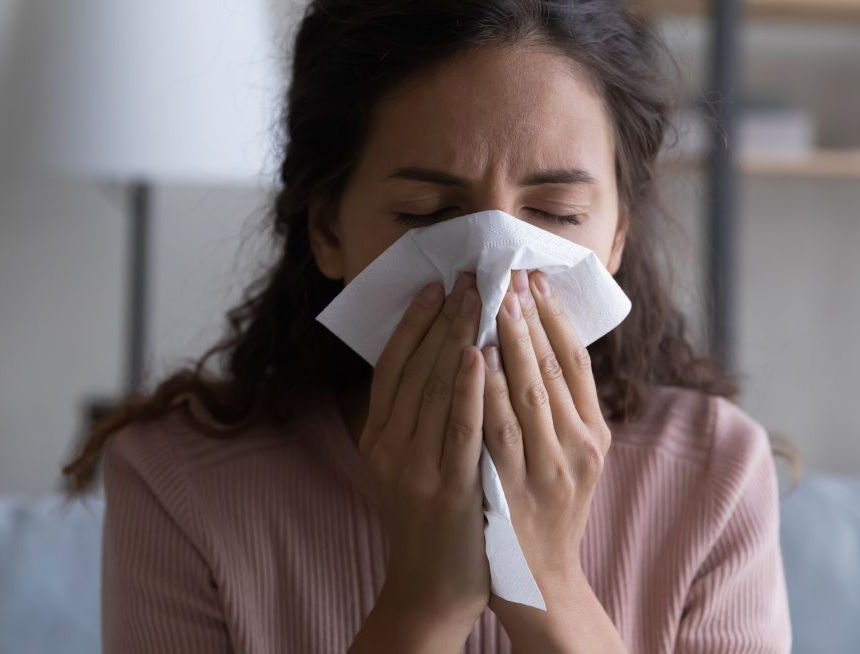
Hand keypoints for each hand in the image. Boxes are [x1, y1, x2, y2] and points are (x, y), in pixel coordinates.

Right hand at [357, 272, 489, 627]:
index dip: (414, 321)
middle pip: (415, 367)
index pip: (392, 364)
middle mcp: (388, 445)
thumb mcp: (409, 459)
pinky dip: (469, 387)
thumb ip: (417, 413)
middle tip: (469, 276)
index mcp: (377, 434)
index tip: (437, 284)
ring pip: (435, 388)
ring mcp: (414, 467)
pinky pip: (459, 427)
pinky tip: (482, 353)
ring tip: (481, 298)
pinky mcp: (446, 487)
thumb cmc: (431, 513)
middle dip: (445, 317)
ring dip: (459, 338)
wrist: (433, 584)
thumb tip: (445, 351)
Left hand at [481, 268, 611, 610]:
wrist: (535, 578)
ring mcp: (545, 469)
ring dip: (509, 343)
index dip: (556, 317)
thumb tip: (545, 344)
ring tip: (493, 300)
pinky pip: (496, 429)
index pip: (577, 362)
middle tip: (509, 274)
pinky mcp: (511, 488)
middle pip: (552, 369)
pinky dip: (486, 389)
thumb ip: (564, 408)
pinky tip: (474, 356)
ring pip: (527, 393)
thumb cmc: (550, 507)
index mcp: (594, 435)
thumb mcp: (573, 459)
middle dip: (529, 318)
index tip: (536, 279)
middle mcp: (577, 448)